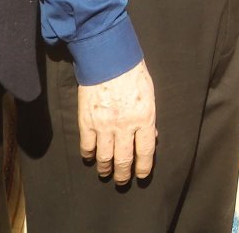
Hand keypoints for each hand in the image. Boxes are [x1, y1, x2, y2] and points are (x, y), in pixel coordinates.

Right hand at [78, 60, 157, 186]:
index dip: (143, 167)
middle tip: (122, 181)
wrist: (108, 58)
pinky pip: (87, 145)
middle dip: (124, 174)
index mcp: (144, 118)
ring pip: (104, 157)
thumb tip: (151, 136)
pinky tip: (90, 158)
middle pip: (124, 159)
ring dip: (105, 169)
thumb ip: (149, 118)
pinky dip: (88, 154)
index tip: (141, 176)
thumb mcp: (149, 95)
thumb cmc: (133, 74)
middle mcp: (125, 126)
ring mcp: (104, 125)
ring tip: (106, 173)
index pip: (146, 151)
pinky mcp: (87, 121)